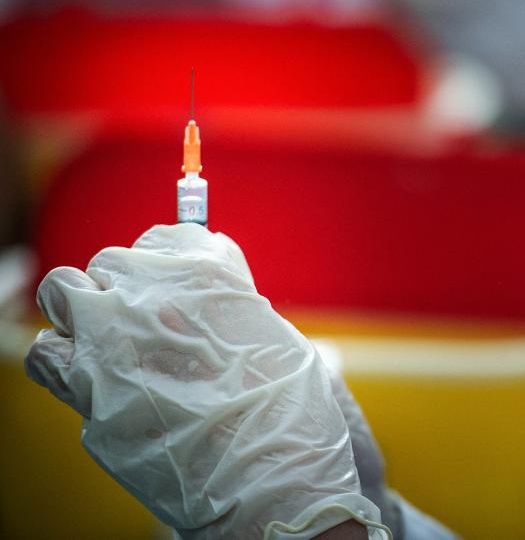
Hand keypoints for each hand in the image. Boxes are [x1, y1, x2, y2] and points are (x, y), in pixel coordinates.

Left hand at [24, 223, 389, 539]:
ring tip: (106, 343)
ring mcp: (112, 335)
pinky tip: (89, 376)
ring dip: (81, 311)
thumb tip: (197, 304)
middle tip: (143, 324)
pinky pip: (47, 352)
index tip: (175, 287)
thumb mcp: (273, 337)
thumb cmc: (285, 414)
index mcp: (210, 270)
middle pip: (111, 261)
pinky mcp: (85, 387)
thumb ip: (228, 306)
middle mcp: (153, 291)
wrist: (268, 481)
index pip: (168, 235)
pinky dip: (61, 359)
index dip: (168, 262)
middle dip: (122, 288)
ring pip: (64, 291)